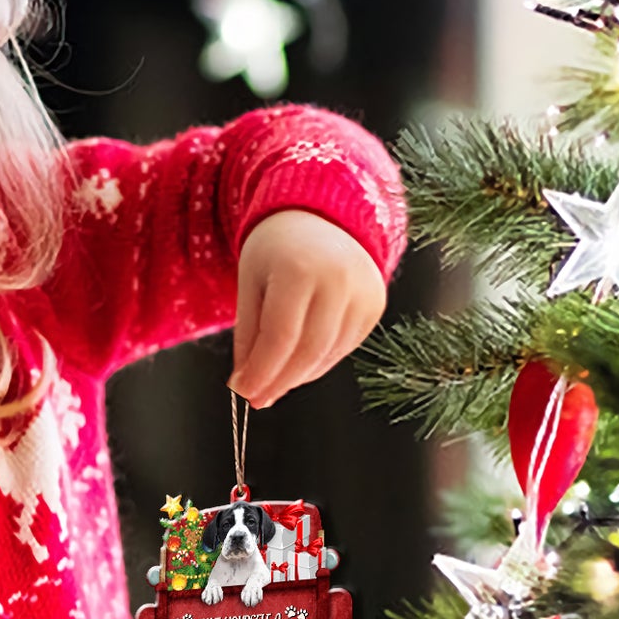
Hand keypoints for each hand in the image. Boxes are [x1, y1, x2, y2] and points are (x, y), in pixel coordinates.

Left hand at [228, 211, 386, 408]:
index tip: (243, 392)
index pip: (280, 337)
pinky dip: (318, 363)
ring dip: (297, 376)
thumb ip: (248, 336)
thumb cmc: (276, 252)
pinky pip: (343, 348)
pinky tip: (298, 363)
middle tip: (256, 398)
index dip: (261, 371)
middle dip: (279, 381)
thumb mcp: (250, 285)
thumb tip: (245, 386)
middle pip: (307, 351)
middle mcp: (339, 280)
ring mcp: (363, 293)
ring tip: (273, 380)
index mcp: (300, 269)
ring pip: (327, 355)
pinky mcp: (375, 306)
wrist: (320, 220)